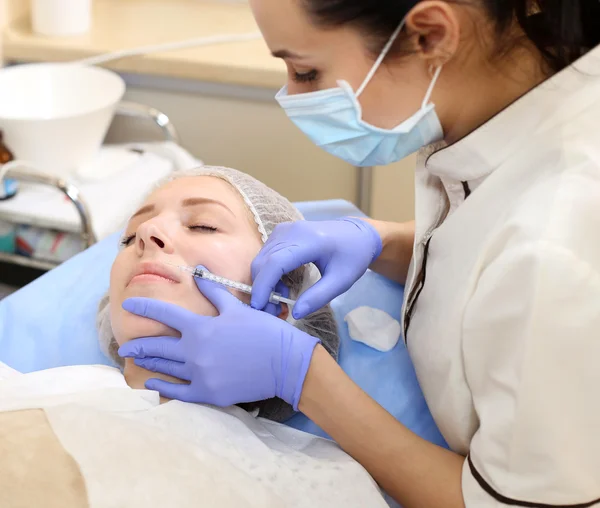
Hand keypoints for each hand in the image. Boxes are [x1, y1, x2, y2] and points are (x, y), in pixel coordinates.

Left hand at [118, 271, 319, 408]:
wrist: (285, 363)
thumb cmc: (263, 331)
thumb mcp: (237, 308)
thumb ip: (213, 292)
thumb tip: (198, 271)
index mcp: (201, 327)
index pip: (164, 313)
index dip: (144, 307)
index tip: (128, 304)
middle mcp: (194, 352)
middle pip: (157, 346)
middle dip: (139, 345)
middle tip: (125, 346)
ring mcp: (200, 375)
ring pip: (165, 368)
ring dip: (148, 363)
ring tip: (135, 361)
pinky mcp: (208, 393)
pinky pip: (178, 392)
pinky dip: (163, 387)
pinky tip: (152, 384)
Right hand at [251, 217, 381, 318]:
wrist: (358, 234)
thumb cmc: (353, 256)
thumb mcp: (341, 281)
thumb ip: (319, 297)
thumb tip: (296, 313)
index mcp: (309, 241)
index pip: (275, 263)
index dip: (263, 286)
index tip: (260, 307)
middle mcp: (291, 231)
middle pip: (263, 262)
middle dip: (262, 289)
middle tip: (274, 311)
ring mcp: (284, 230)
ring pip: (261, 259)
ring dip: (264, 283)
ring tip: (281, 301)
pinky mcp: (281, 232)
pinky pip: (266, 255)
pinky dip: (268, 273)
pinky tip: (282, 286)